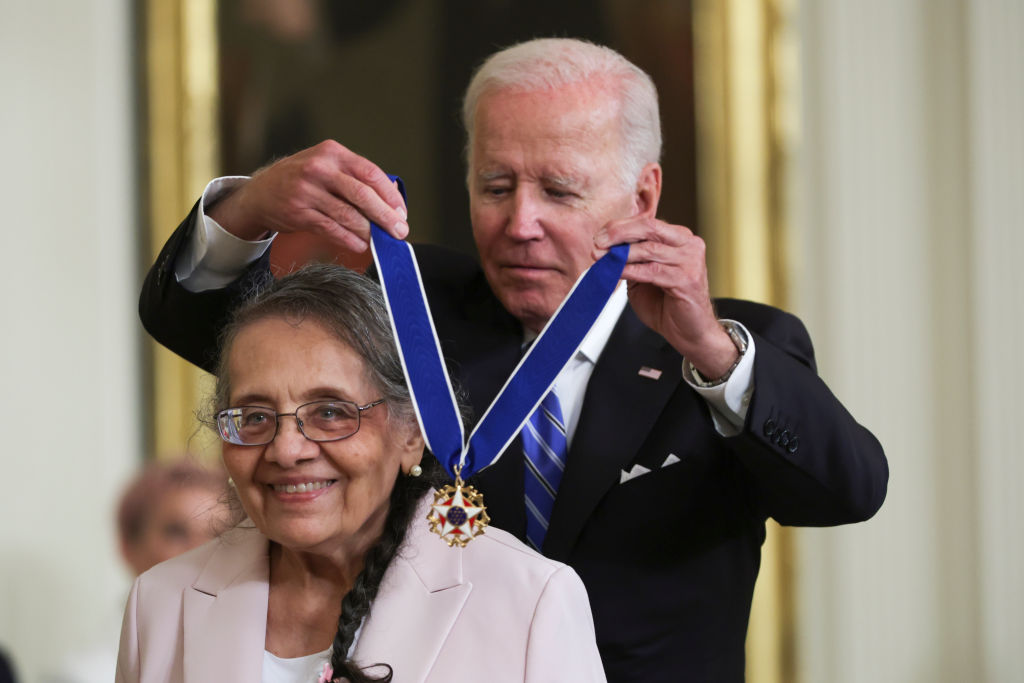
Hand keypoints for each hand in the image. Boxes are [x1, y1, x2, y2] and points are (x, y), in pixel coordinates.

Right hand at [207, 140, 409, 250]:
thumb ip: (357, 178)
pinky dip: (348, 240)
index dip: (390, 195)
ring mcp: (306, 191)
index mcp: (332, 153)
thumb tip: (393, 198)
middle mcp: (319, 168)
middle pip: (361, 194)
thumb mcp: (328, 166)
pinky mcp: (298, 212)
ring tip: (380, 241)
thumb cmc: (303, 180)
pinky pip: (330, 229)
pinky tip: (360, 246)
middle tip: (399, 231)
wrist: (260, 192)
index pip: (370, 173)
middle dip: (385, 216)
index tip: (402, 212)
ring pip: (347, 214)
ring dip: (368, 231)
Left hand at [594, 217, 738, 378]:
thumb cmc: (668, 304)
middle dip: (619, 233)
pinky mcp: (686, 280)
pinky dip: (629, 270)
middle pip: (649, 228)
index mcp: (679, 238)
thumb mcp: (645, 275)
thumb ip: (632, 259)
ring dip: (620, 253)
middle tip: (598, 242)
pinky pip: (651, 271)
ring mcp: (690, 261)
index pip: (647, 223)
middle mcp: (688, 245)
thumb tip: (604, 247)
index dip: (620, 227)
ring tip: (602, 258)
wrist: (689, 331)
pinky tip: (615, 272)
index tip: (599, 236)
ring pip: (649, 249)